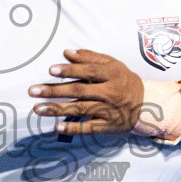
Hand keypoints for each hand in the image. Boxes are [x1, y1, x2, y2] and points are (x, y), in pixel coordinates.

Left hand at [28, 50, 146, 135]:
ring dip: (57, 109)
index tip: (51, 70)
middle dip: (54, 91)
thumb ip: (90, 58)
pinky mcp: (107, 126)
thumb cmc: (124, 81)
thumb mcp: (113, 65)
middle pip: (79, 90)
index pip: (89, 71)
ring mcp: (108, 110)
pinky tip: (57, 127)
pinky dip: (72, 128)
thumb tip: (67, 53)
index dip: (70, 70)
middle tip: (33, 90)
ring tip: (38, 108)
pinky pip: (88, 127)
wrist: (146, 105)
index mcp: (111, 74)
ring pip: (80, 109)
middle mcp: (109, 92)